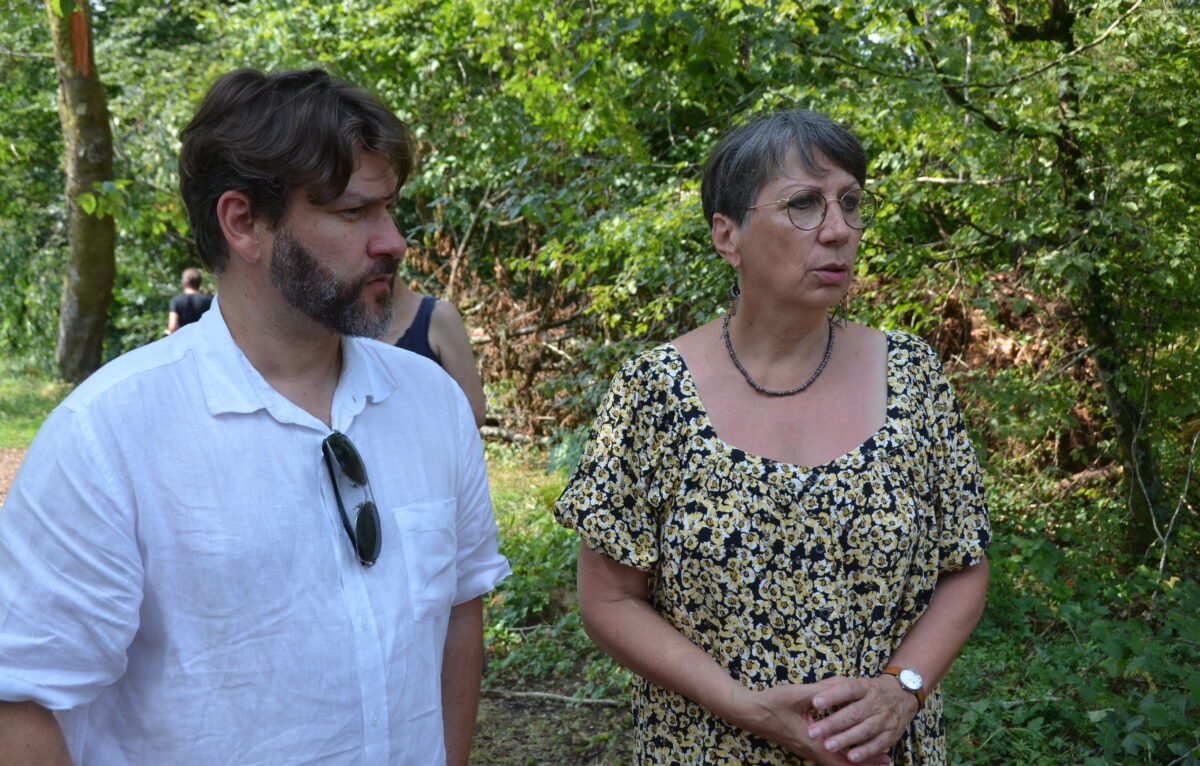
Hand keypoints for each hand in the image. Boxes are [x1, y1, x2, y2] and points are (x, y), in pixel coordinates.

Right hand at [723, 683, 891, 765]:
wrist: (749, 712)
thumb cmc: (771, 703)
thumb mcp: (798, 694)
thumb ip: (822, 692)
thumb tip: (843, 686)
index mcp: (811, 740)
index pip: (842, 759)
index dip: (864, 762)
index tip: (884, 762)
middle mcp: (809, 750)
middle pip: (841, 765)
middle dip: (864, 764)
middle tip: (887, 763)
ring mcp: (805, 749)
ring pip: (833, 762)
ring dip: (853, 762)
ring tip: (874, 759)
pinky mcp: (802, 745)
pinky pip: (826, 756)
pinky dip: (841, 756)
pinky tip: (848, 750)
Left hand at [805, 675, 918, 763]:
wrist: (902, 696)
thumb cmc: (869, 691)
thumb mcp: (854, 683)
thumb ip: (833, 687)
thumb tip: (811, 693)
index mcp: (864, 687)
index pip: (847, 689)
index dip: (832, 696)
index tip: (815, 702)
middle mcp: (875, 702)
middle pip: (854, 713)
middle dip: (833, 724)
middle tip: (813, 732)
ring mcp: (885, 719)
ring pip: (865, 730)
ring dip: (846, 739)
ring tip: (828, 746)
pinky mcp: (891, 734)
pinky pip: (878, 744)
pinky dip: (865, 752)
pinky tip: (851, 757)